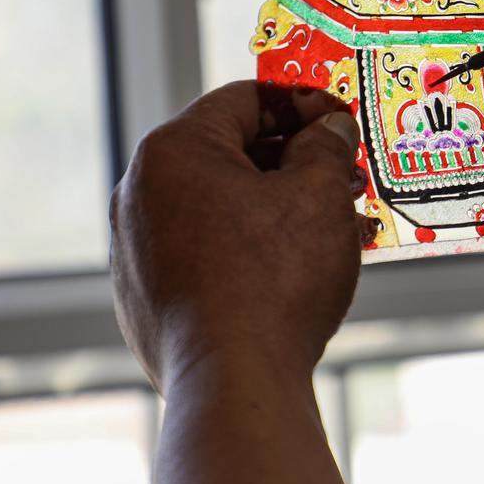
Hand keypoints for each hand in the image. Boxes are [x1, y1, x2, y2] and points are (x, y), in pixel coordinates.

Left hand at [110, 81, 364, 392]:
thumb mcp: (320, 193)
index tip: (342, 121)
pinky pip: (206, 253)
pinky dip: (251, 249)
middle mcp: (140, 194)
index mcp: (173, 151)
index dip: (304, 104)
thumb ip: (326, 145)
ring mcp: (137, 252)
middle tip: (346, 175)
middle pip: (230, 154)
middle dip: (294, 161)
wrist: (234, 383)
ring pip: (220, 207)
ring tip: (334, 225)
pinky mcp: (147, 299)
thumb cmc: (275, 280)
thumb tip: (329, 129)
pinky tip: (297, 269)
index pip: (246, 99)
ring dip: (278, 207)